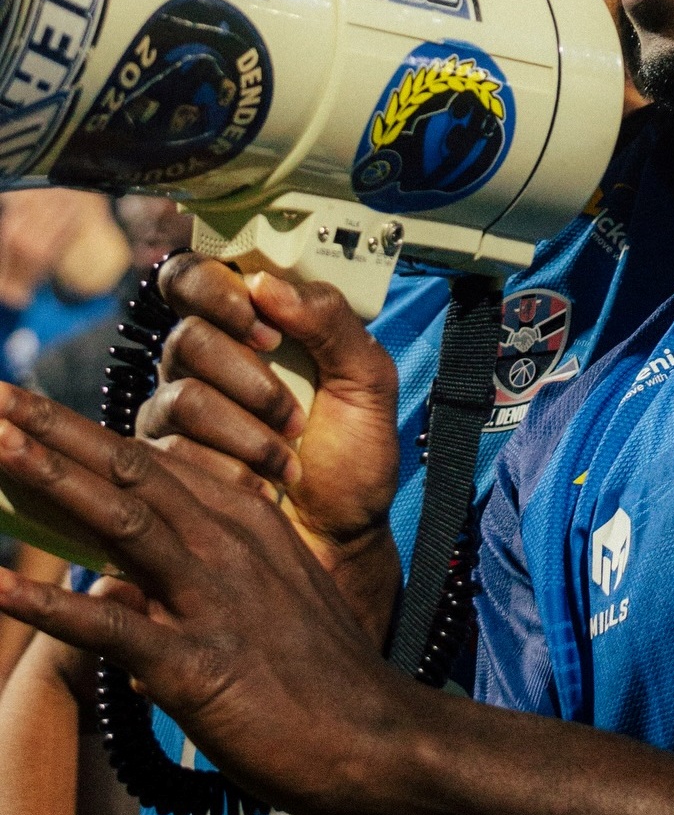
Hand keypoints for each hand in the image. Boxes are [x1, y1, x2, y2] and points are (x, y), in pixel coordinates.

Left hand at [0, 386, 407, 814]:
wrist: (373, 735)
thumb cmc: (318, 674)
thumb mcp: (261, 600)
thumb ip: (182, 584)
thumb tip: (105, 589)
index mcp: (243, 521)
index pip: (150, 461)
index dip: (79, 432)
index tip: (22, 405)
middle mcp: (227, 544)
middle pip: (130, 471)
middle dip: (54, 431)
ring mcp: (213, 599)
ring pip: (123, 523)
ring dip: (52, 481)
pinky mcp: (197, 665)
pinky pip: (114, 629)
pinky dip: (52, 607)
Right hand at [137, 254, 400, 636]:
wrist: (342, 538)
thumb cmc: (355, 457)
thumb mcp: (368, 381)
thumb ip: (331, 322)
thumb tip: (269, 284)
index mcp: (250, 329)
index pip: (196, 277)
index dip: (216, 290)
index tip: (265, 325)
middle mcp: (202, 364)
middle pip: (188, 338)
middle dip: (249, 379)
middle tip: (293, 412)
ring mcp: (175, 415)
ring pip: (181, 398)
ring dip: (250, 433)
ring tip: (288, 454)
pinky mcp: (165, 466)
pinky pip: (174, 454)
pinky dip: (234, 470)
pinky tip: (264, 485)